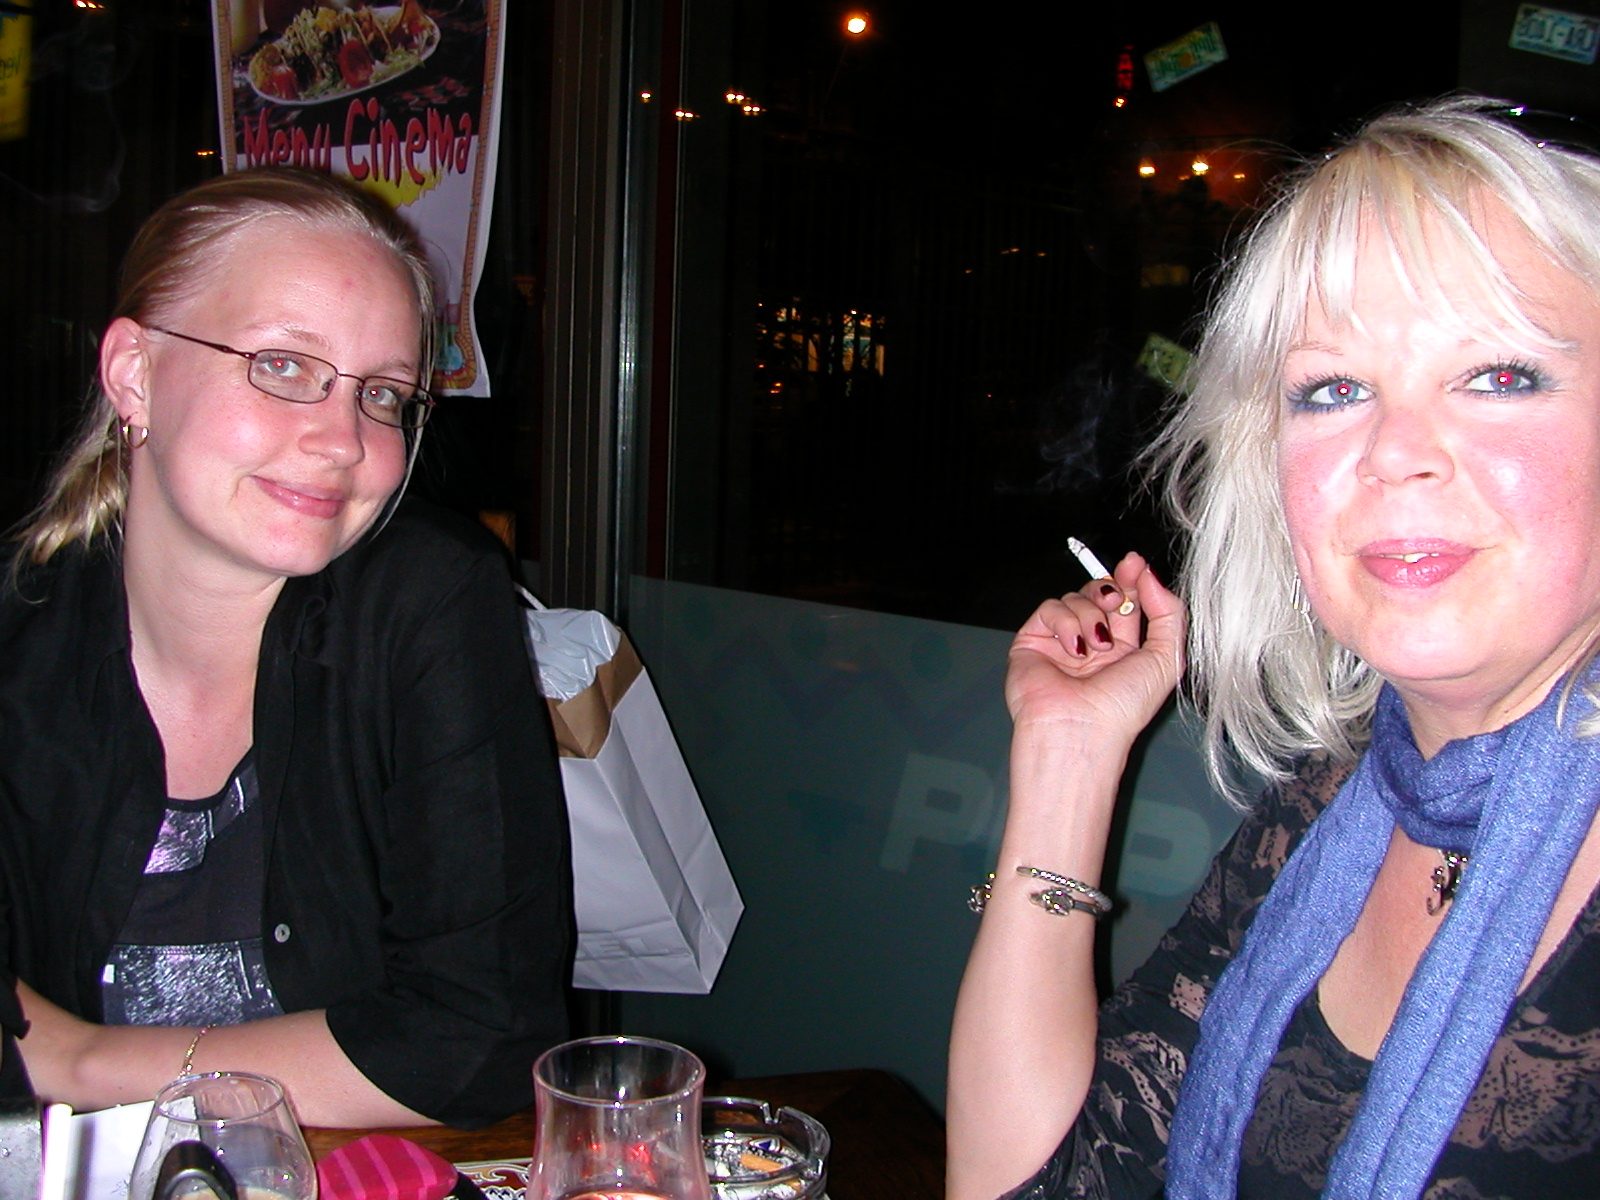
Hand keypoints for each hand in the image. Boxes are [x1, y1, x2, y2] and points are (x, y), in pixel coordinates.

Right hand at [1004, 552, 1185, 744]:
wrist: (1080, 729)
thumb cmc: (1123, 706)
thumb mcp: (1167, 659)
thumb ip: (1169, 613)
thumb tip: (1149, 575)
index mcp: (1124, 649)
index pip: (1128, 601)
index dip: (1132, 579)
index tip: (1134, 564)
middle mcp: (1092, 644)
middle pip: (1100, 593)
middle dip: (1111, 589)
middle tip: (1114, 600)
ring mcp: (1061, 642)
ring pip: (1075, 598)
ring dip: (1091, 616)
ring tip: (1097, 645)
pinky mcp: (1032, 641)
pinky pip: (1050, 608)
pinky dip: (1065, 623)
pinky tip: (1074, 648)